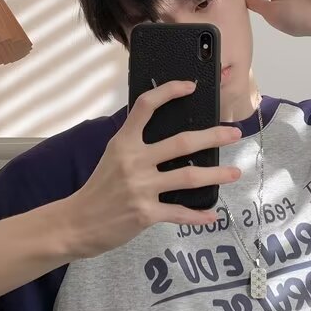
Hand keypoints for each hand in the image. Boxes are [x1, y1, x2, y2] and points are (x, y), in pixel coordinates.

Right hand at [68, 80, 242, 257]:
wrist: (76, 223)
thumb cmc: (98, 189)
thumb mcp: (112, 157)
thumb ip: (135, 145)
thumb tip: (168, 138)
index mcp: (124, 142)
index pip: (146, 107)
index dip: (169, 92)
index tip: (190, 86)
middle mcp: (134, 161)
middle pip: (182, 143)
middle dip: (213, 136)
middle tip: (234, 133)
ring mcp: (141, 188)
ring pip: (189, 177)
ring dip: (216, 175)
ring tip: (235, 172)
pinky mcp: (146, 213)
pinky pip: (180, 212)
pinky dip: (199, 215)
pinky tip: (213, 214)